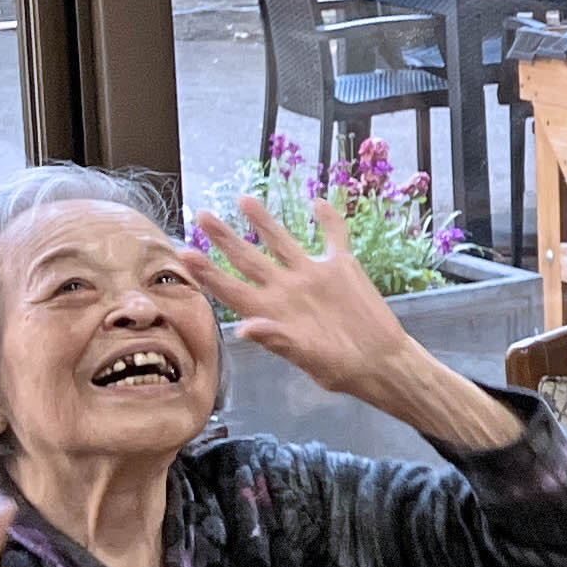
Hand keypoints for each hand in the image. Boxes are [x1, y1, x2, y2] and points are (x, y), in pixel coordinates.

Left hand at [194, 194, 415, 400]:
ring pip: (282, 241)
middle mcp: (285, 289)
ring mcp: (312, 276)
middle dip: (224, 237)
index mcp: (271, 311)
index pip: (231, 289)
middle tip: (201, 215)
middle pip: (248, 259)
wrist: (381, 362)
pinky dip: (328, 220)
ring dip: (263, 221)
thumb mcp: (308, 359)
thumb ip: (277, 340)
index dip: (208, 273)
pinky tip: (318, 203)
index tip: (185, 254)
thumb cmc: (340, 368)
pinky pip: (334, 237)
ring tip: (244, 198)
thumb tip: (243, 329)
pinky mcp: (341, 268)